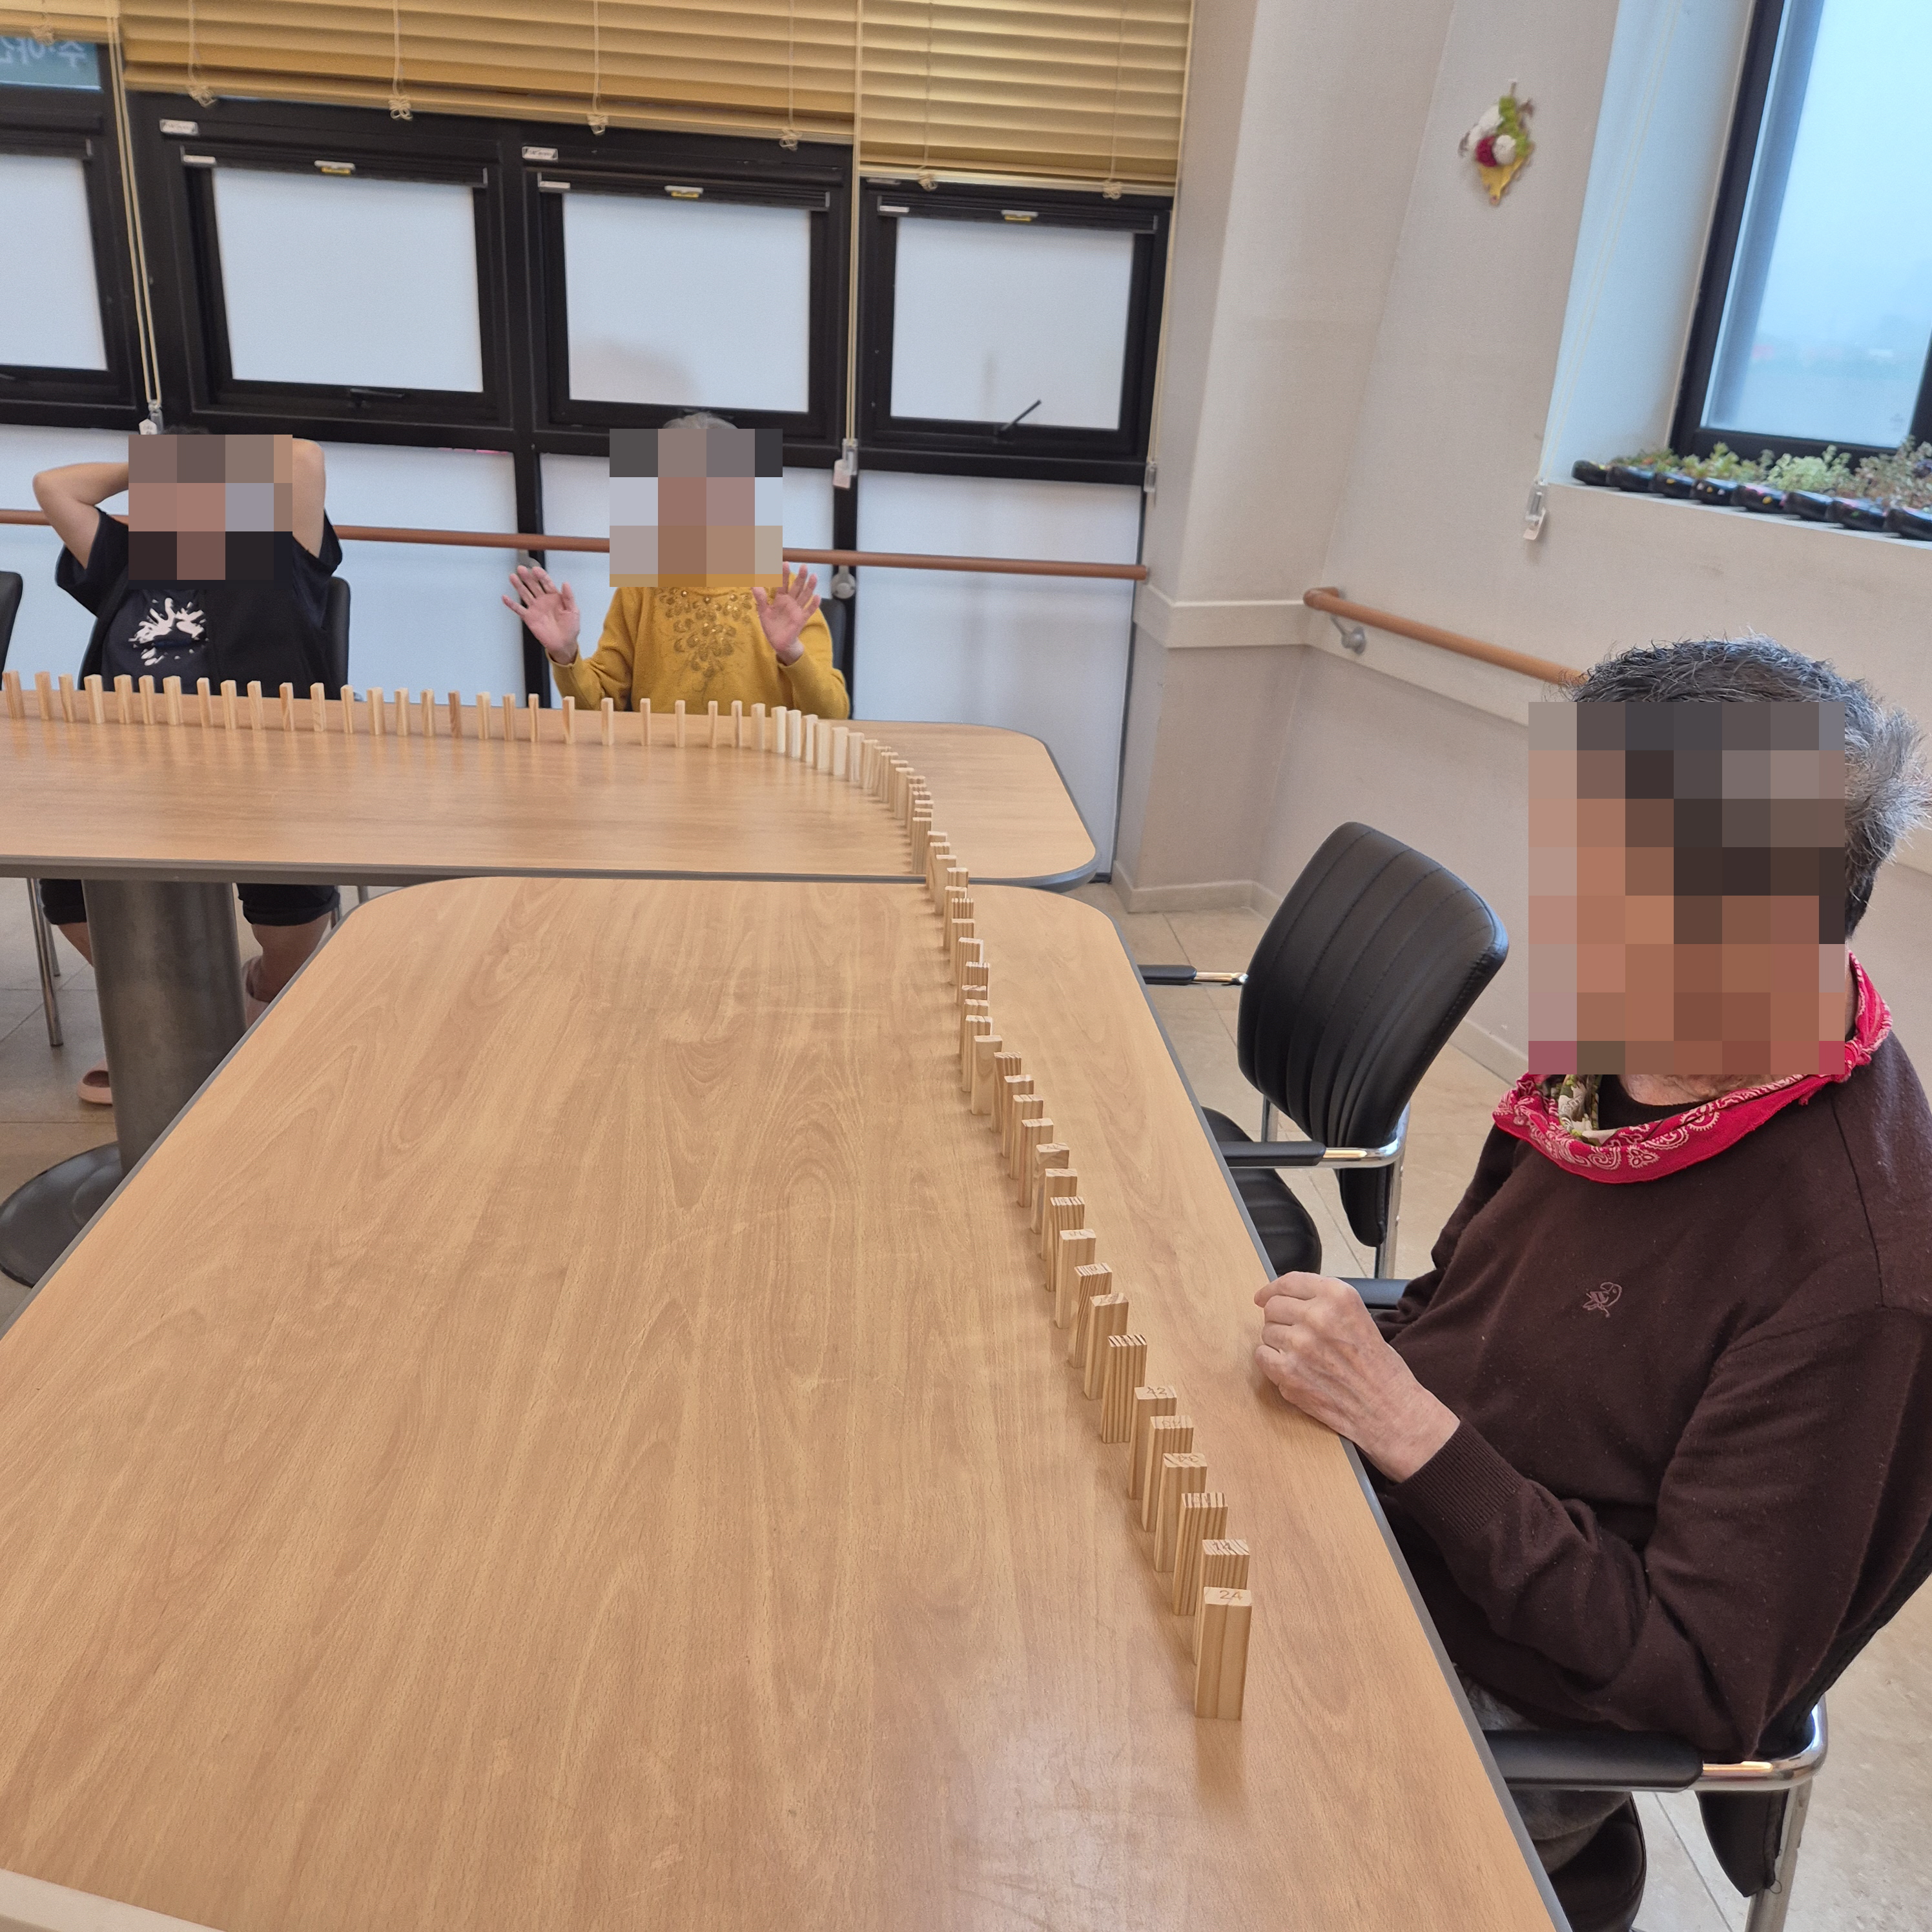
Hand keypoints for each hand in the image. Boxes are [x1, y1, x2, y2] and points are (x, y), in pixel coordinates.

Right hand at [502, 564, 580, 663]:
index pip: (546, 583)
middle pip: (534, 586)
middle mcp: (543, 600)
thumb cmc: (570, 627)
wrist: (564, 643)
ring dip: (518, 586)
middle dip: (528, 577)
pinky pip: (519, 609)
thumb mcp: (573, 611)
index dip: (541, 576)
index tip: (536, 570)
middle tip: (521, 569)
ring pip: (525, 594)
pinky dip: (511, 604)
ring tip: (512, 577)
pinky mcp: (529, 617)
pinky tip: (505, 597)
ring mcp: (535, 608)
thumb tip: (566, 583)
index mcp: (555, 597)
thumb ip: (569, 597)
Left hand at [751, 565, 819, 665]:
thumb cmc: (771, 625)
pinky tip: (817, 597)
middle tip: (804, 566)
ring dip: (810, 587)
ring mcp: (797, 609)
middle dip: (800, 577)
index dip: (783, 574)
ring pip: (805, 596)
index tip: (785, 563)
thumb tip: (753, 585)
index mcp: (780, 598)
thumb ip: (760, 598)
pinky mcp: (801, 619)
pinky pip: (808, 611)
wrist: (778, 642)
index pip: (782, 584)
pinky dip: (813, 605)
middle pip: (797, 587)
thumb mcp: (763, 611)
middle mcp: (790, 601)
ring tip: (814, 576)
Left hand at [1253, 1273, 1457, 1480]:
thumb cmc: (1379, 1367)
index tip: (1264, 1295)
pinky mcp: (1288, 1372)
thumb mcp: (1359, 1315)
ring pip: (1267, 1331)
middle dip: (1279, 1319)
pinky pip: (1261, 1355)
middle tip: (1295, 1333)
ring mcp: (1300, 1344)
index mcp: (1337, 1296)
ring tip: (1303, 1356)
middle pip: (1273, 1306)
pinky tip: (1292, 1368)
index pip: (1289, 1282)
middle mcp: (1317, 1315)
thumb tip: (1286, 1298)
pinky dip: (1271, 1362)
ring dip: (1278, 1342)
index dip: (1273, 1289)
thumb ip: (1325, 1303)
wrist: (1387, 1409)